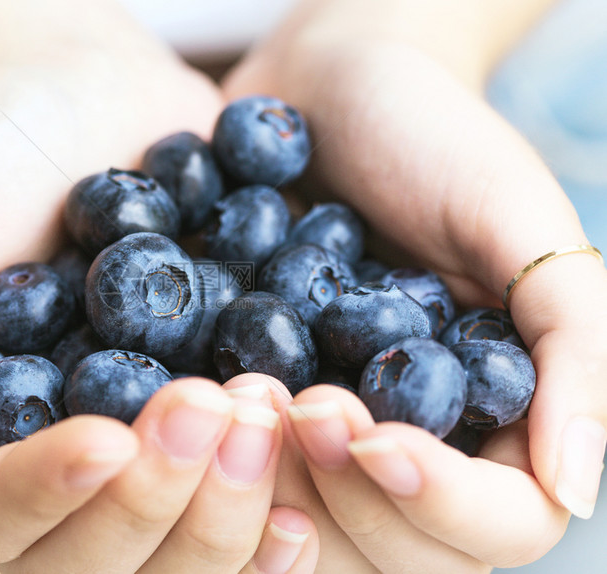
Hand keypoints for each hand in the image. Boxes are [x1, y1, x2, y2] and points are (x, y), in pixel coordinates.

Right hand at [0, 21, 316, 570]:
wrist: (87, 90)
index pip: (0, 522)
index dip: (54, 494)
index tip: (107, 436)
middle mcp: (65, 470)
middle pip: (105, 557)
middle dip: (158, 497)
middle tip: (208, 405)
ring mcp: (149, 450)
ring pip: (189, 545)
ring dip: (230, 497)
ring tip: (262, 404)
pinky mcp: (220, 415)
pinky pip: (259, 487)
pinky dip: (294, 483)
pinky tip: (316, 439)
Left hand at [222, 0, 606, 569]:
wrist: (323, 89)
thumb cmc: (432, 138)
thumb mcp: (519, 219)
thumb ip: (572, 343)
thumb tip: (574, 485)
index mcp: (491, 418)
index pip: (495, 525)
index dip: (437, 502)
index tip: (371, 434)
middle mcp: (404, 441)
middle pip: (389, 551)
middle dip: (341, 493)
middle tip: (298, 402)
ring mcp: (321, 430)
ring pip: (297, 530)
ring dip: (264, 483)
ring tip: (239, 392)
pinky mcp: (250, 400)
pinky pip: (225, 467)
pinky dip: (204, 454)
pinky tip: (187, 396)